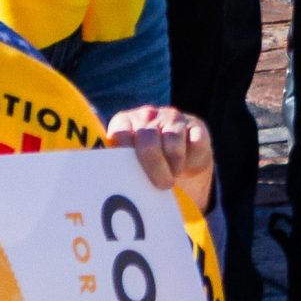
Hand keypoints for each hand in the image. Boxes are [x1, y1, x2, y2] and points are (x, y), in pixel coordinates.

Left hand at [103, 105, 217, 213]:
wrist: (183, 164)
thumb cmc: (147, 167)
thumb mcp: (128, 164)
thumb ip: (116, 167)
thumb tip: (105, 185)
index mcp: (125, 122)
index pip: (120, 136)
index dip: (126, 158)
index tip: (130, 178)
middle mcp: (147, 115)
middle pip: (147, 142)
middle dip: (155, 169)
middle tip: (161, 185)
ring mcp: (173, 117)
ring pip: (173, 144)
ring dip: (174, 166)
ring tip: (172, 175)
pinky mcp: (196, 125)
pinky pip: (195, 142)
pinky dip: (192, 158)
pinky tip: (187, 163)